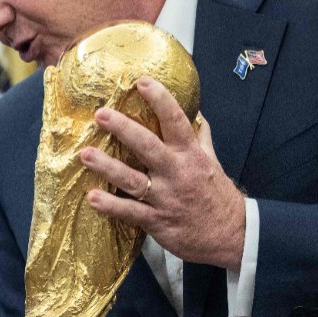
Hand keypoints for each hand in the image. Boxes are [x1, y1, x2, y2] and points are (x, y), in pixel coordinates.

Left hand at [79, 76, 245, 270]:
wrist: (232, 235)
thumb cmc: (216, 195)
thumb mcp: (212, 162)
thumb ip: (200, 138)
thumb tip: (196, 113)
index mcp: (190, 154)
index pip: (176, 121)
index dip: (160, 100)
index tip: (142, 81)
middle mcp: (176, 172)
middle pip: (148, 146)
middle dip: (124, 129)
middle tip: (101, 114)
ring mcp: (165, 197)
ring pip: (133, 180)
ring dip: (108, 167)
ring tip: (85, 154)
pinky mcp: (157, 221)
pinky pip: (131, 212)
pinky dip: (111, 206)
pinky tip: (92, 198)